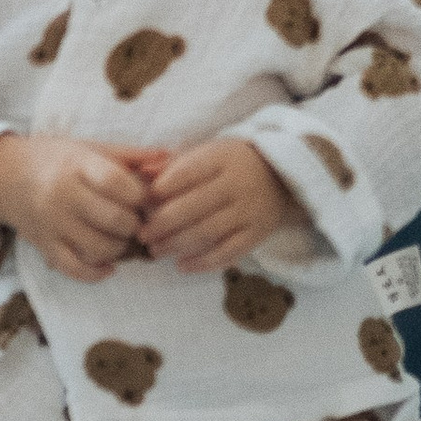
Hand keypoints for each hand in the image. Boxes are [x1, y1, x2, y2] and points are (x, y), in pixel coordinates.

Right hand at [0, 133, 151, 279]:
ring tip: (122, 238)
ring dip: (121, 248)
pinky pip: (73, 268)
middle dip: (134, 225)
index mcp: (76, 165)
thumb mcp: (89, 148)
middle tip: (137, 221)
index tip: (146, 198)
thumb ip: (130, 155)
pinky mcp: (44, 245)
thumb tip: (169, 159)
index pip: (116, 183)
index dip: (140, 195)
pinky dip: (96, 273)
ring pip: (99, 248)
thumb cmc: (54, 159)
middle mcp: (62, 195)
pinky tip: (109, 266)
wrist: (3, 176)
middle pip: (114, 220)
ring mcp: (52, 224)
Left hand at [140, 138, 302, 272]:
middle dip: (162, 224)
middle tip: (142, 235)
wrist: (279, 175)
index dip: (162, 188)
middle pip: (194, 206)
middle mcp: (237, 185)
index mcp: (221, 159)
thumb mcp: (206, 154)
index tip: (142, 201)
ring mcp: (249, 211)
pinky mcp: (257, 234)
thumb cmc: (230, 165)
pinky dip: (203, 262)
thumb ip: (174, 164)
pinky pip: (228, 253)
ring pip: (208, 232)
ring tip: (155, 251)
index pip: (187, 173)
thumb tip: (141, 174)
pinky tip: (182, 266)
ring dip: (177, 245)